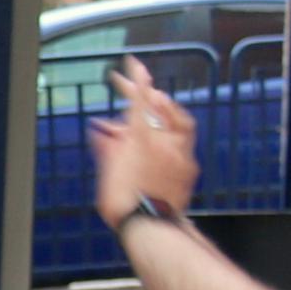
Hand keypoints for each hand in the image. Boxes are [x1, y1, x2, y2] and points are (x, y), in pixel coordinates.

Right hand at [89, 58, 199, 228]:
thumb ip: (108, 145)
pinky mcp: (188, 166)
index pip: (141, 99)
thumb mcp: (109, 171)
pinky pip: (183, 140)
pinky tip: (164, 137)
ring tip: (154, 106)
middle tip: (132, 90)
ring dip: (162, 110)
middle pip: (157, 108)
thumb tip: (101, 129)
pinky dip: (171, 132)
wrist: (150, 227)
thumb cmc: (125, 202)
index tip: (133, 62)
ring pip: (175, 121)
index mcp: (142, 138)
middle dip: (143, 97)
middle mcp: (164, 140)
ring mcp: (180, 152)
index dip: (136, 79)